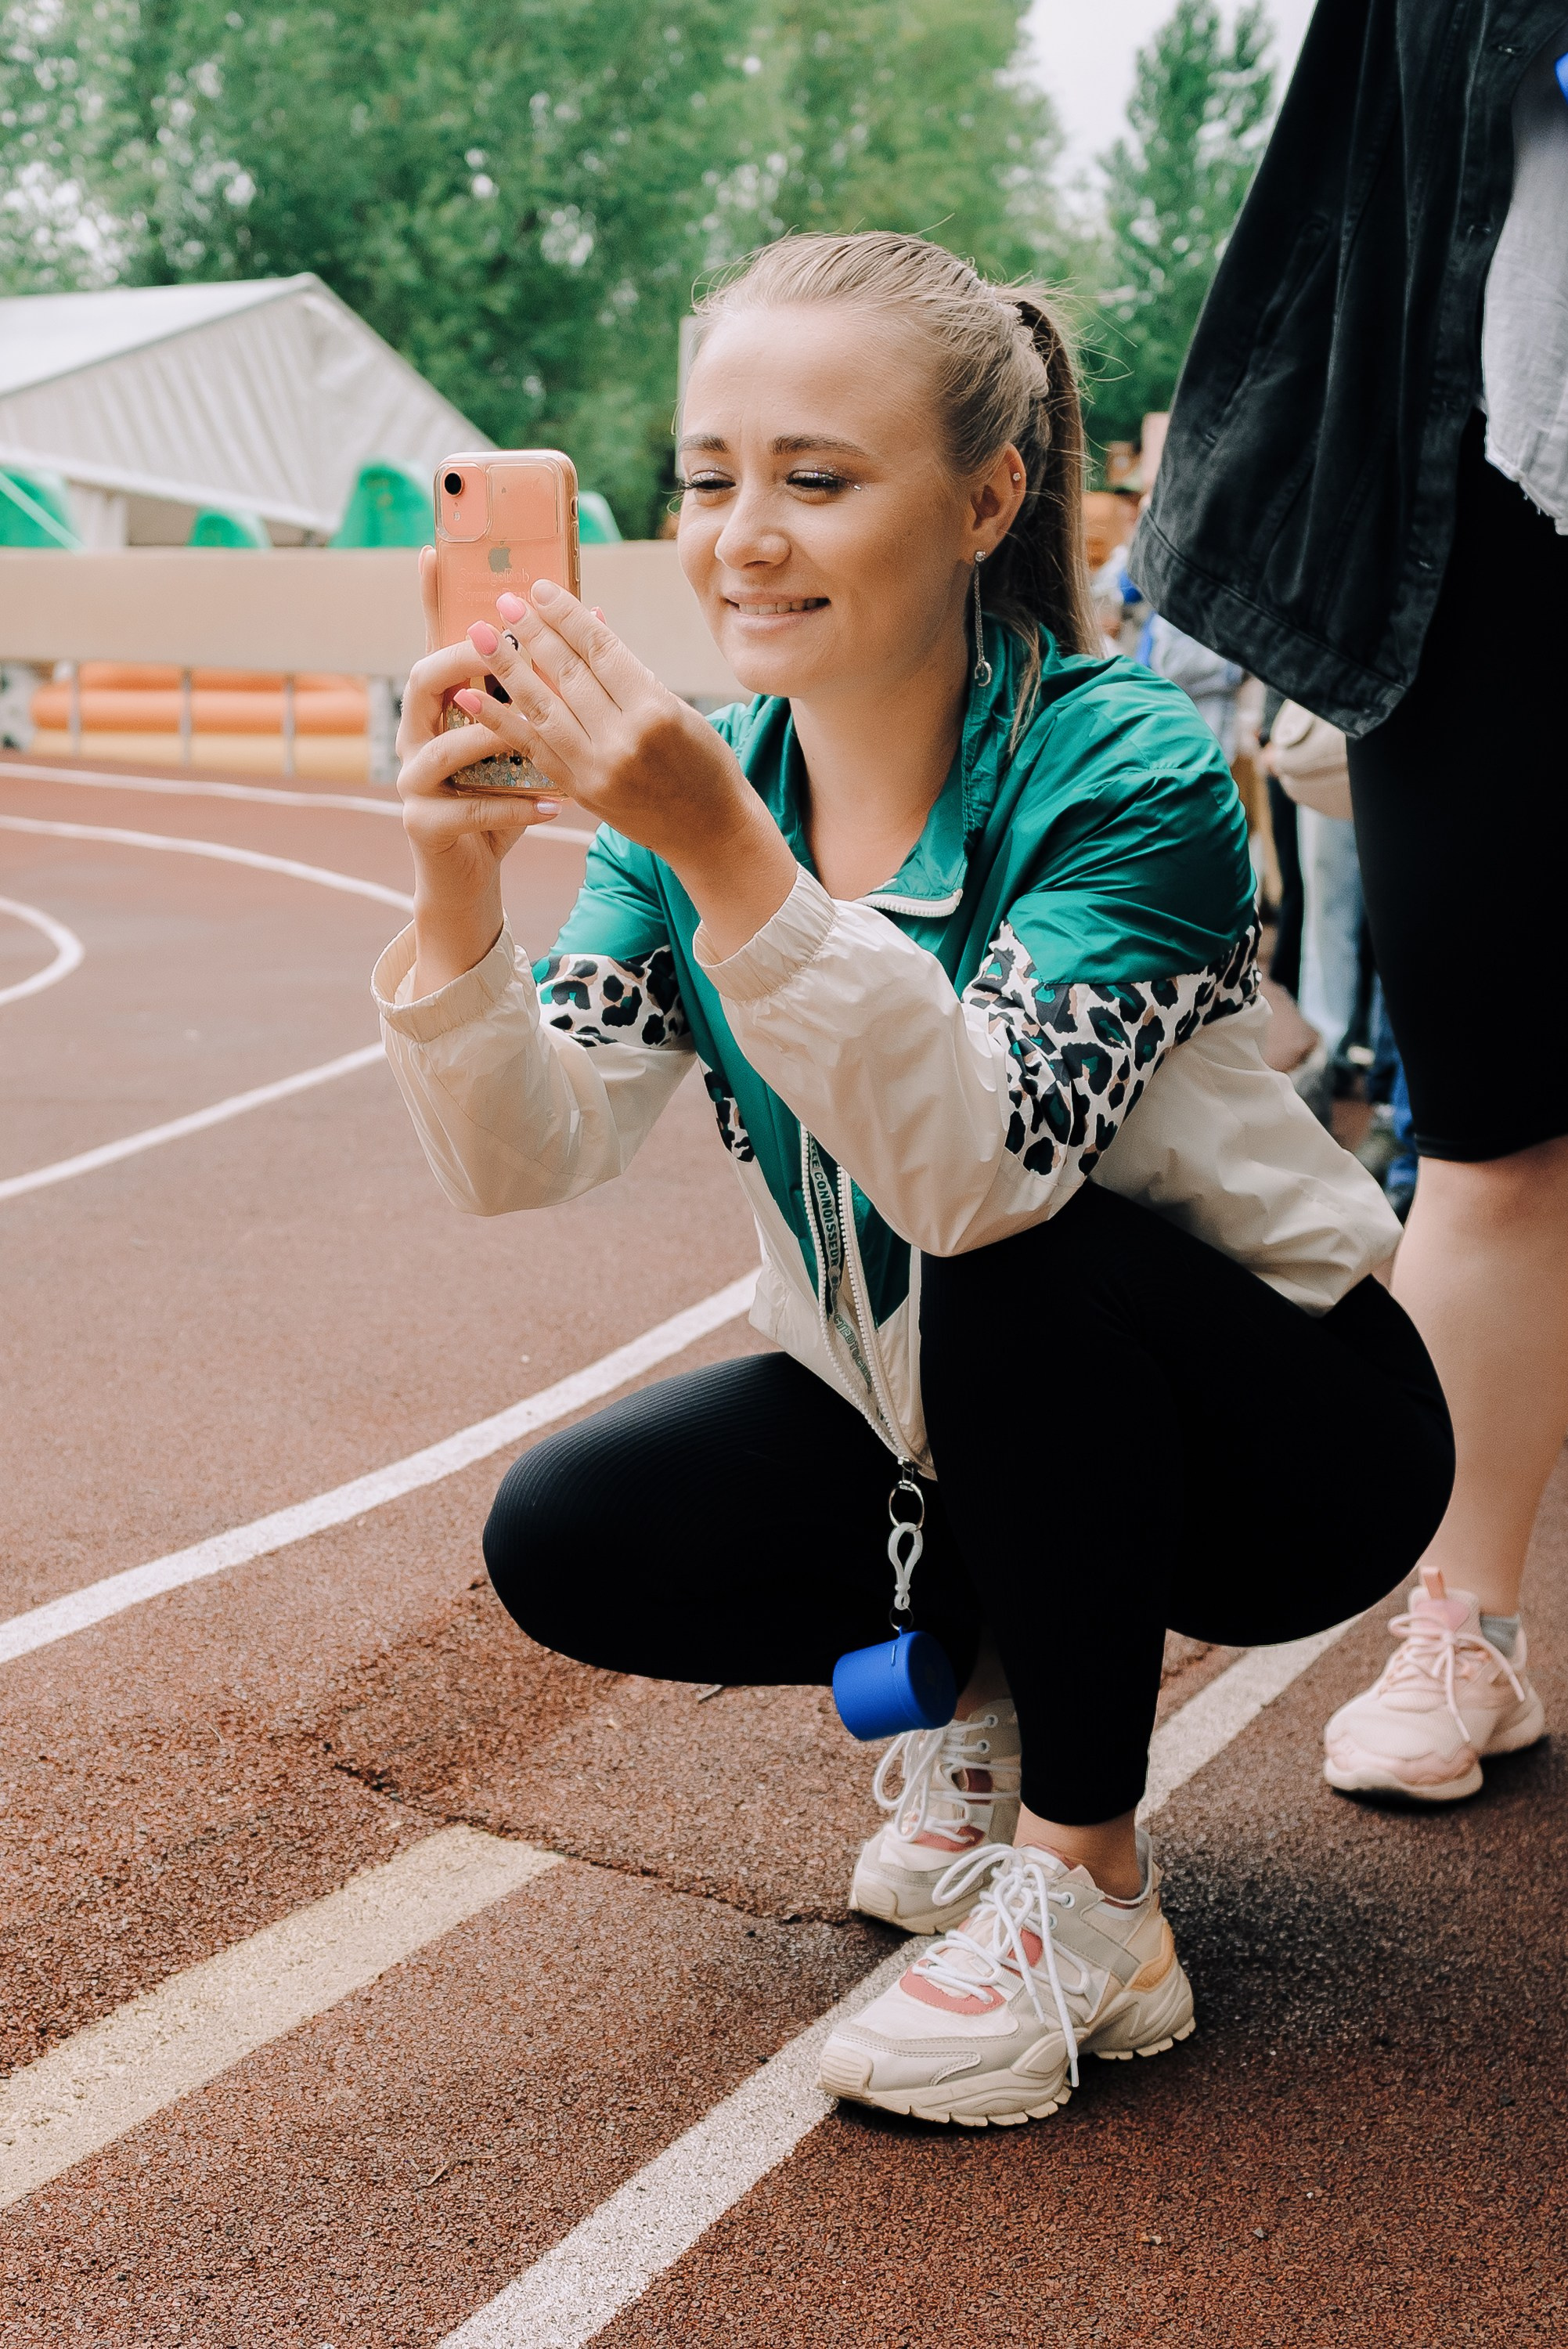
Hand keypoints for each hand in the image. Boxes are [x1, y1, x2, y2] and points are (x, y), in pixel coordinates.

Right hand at [396, 547, 564, 992]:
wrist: (472, 875)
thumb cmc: (504, 800)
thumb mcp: (528, 739)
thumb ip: (543, 689)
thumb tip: (593, 617)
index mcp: (438, 709)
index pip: (433, 643)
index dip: (430, 600)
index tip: (436, 551)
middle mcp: (414, 736)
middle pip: (422, 681)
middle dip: (465, 662)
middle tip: (501, 647)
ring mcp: (411, 782)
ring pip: (443, 747)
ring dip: (494, 740)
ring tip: (537, 737)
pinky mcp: (424, 826)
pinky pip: (470, 809)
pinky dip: (517, 808)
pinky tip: (557, 807)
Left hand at [471, 578, 797, 954]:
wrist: (710, 833)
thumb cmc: (704, 764)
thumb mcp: (679, 710)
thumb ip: (630, 672)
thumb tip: (591, 619)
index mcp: (655, 713)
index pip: (602, 651)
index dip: (567, 616)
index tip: (541, 590)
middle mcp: (623, 741)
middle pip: (568, 675)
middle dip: (533, 634)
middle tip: (505, 601)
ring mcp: (597, 771)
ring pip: (542, 709)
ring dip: (506, 669)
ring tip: (479, 636)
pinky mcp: (580, 792)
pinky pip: (532, 749)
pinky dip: (499, 722)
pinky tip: (471, 698)